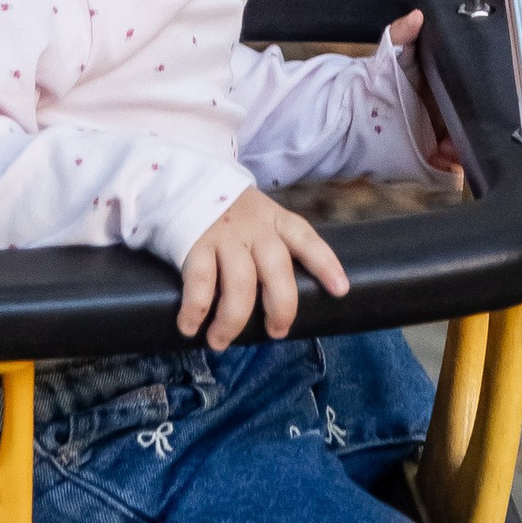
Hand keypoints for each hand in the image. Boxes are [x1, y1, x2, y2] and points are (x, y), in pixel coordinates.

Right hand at [178, 186, 349, 348]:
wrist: (181, 180)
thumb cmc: (226, 212)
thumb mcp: (257, 217)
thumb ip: (270, 245)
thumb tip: (280, 299)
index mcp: (274, 219)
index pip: (305, 239)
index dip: (325, 264)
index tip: (340, 290)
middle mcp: (253, 227)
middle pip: (276, 269)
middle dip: (281, 307)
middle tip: (276, 332)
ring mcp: (224, 235)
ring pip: (240, 283)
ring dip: (232, 321)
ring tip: (221, 342)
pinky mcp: (194, 243)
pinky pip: (198, 282)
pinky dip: (195, 310)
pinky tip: (190, 327)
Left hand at [384, 10, 459, 172]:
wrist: (351, 112)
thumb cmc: (379, 79)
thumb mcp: (393, 52)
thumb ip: (402, 32)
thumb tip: (416, 16)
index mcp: (444, 88)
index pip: (469, 98)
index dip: (474, 105)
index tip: (470, 110)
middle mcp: (446, 113)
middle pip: (470, 125)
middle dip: (470, 133)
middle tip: (458, 136)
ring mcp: (438, 137)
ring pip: (464, 149)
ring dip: (461, 153)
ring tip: (448, 151)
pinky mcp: (427, 157)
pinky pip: (448, 168)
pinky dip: (449, 169)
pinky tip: (442, 164)